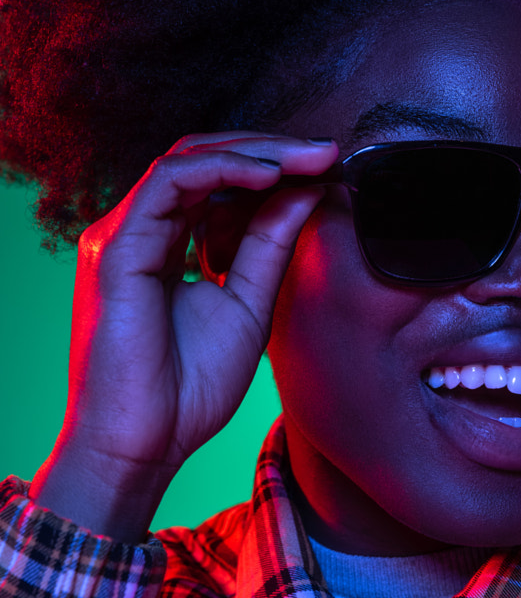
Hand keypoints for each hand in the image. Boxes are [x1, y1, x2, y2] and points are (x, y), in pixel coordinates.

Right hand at [29, 132, 337, 538]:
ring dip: (253, 152)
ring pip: (187, 159)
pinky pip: (169, 183)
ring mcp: (123, 235)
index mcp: (163, 243)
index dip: (272, 165)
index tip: (327, 166)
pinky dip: (222, 170)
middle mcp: (139, 230)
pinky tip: (269, 176)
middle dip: (269, 149)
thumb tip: (307, 191)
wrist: (145, 448)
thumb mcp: (249, 304)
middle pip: (203, 158)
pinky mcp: (116, 248)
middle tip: (326, 152)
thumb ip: (270, 245)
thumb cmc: (188, 390)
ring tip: (306, 159)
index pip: (215, 180)